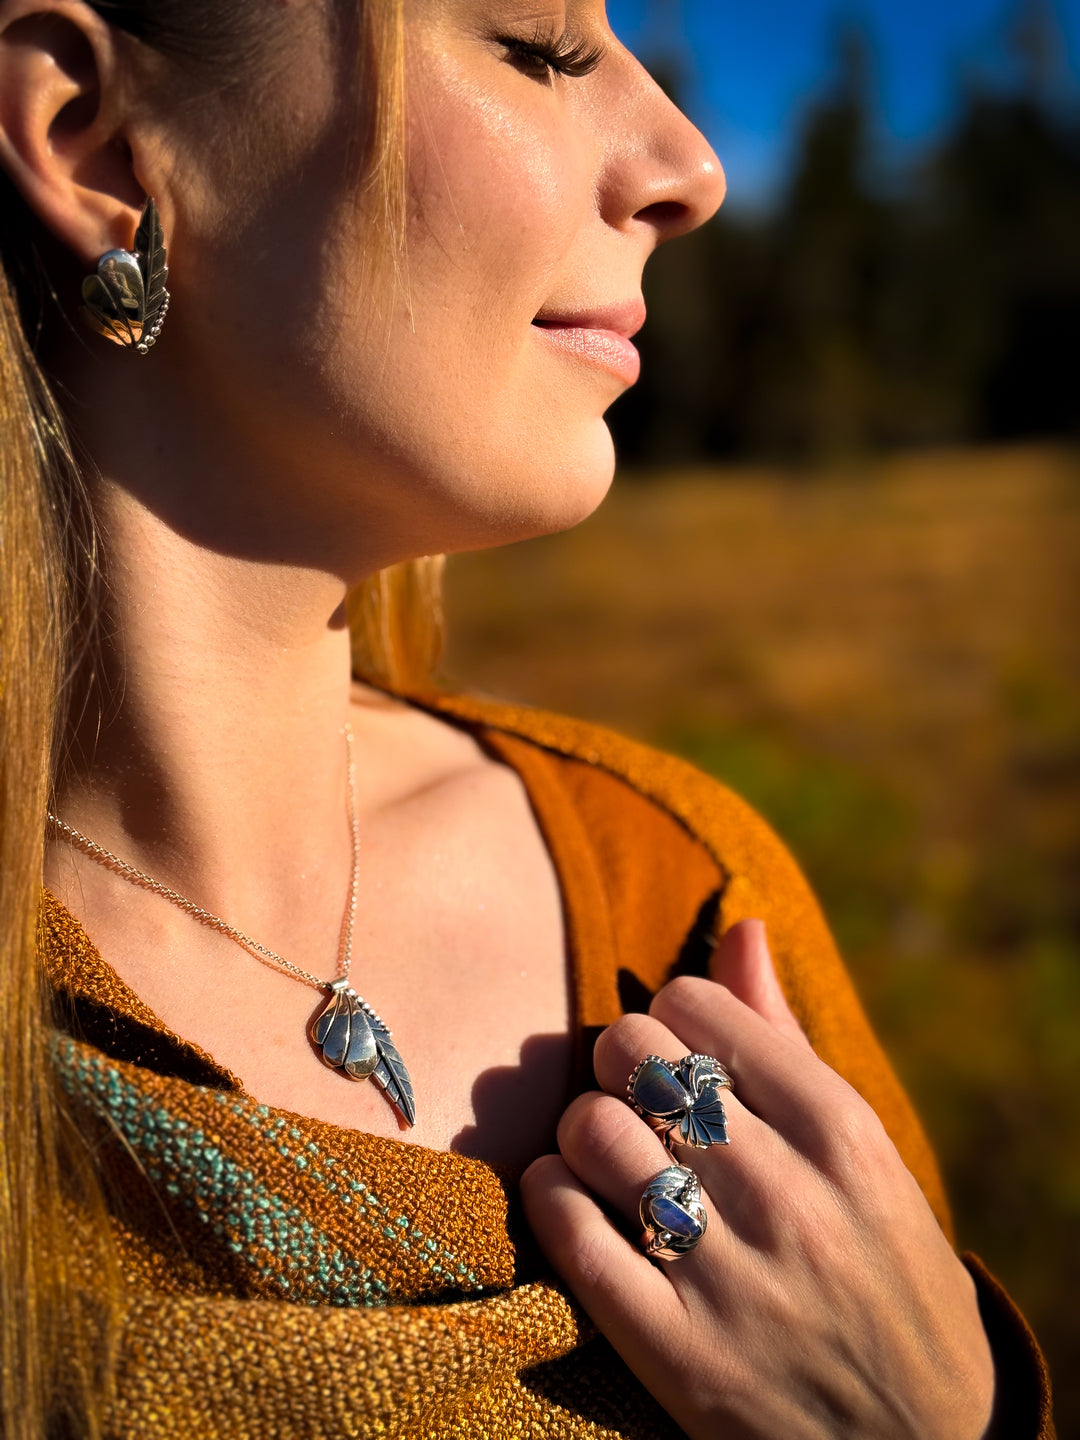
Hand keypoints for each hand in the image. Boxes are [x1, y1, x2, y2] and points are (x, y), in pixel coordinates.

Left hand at [520, 920, 996, 1438]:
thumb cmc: (882, 1266)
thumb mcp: (862, 1150)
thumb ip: (786, 1038)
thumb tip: (738, 926)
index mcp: (839, 1131)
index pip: (694, 1005)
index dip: (667, 1016)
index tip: (676, 1051)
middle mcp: (786, 1196)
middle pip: (633, 1058)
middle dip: (616, 1063)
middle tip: (632, 1096)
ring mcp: (729, 1278)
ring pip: (592, 1134)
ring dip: (580, 1130)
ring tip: (604, 1152)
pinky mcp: (677, 1354)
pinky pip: (569, 1232)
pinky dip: (549, 1195)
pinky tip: (570, 1197)